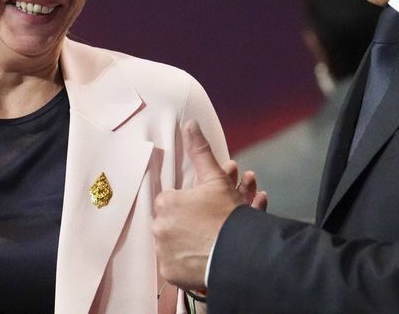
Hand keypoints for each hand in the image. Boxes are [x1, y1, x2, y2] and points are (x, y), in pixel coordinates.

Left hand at [153, 120, 266, 289]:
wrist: (239, 254)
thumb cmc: (226, 215)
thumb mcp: (216, 178)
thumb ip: (200, 151)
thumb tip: (190, 123)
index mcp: (165, 204)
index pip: (173, 199)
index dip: (193, 200)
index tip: (208, 204)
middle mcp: (159, 229)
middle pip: (178, 220)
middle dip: (198, 217)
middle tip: (219, 217)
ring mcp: (164, 254)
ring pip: (181, 241)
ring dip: (198, 236)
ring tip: (222, 232)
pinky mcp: (172, 275)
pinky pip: (180, 263)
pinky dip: (194, 257)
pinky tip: (211, 249)